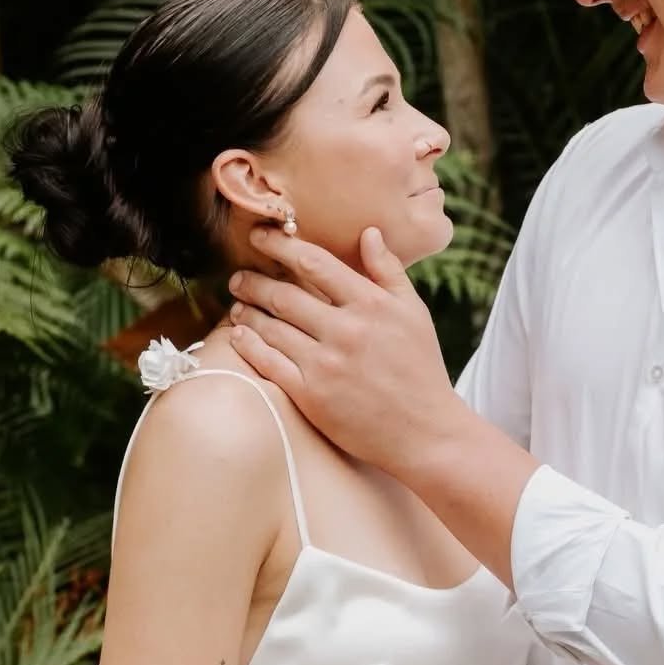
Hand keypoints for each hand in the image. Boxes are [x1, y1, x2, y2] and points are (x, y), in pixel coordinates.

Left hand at [226, 227, 463, 477]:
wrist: (426, 432)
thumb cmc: (421, 369)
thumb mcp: (415, 313)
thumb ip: (389, 272)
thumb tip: (368, 233)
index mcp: (372, 304)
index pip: (314, 263)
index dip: (280, 245)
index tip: (261, 235)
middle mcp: (346, 330)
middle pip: (284, 295)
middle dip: (254, 281)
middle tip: (239, 277)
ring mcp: (326, 364)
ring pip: (271, 327)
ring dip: (247, 312)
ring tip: (238, 306)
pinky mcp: (312, 395)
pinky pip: (268, 362)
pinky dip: (248, 345)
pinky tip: (238, 336)